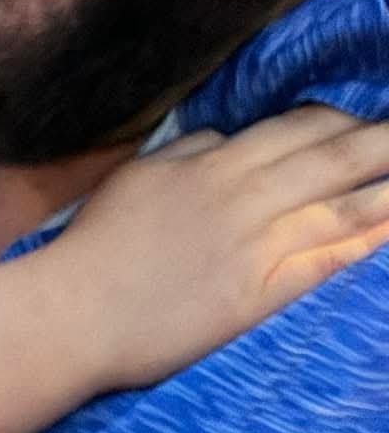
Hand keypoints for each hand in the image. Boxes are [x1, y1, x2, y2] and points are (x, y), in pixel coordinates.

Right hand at [53, 105, 388, 388]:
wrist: (76, 311)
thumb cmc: (95, 246)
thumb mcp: (136, 178)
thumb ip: (186, 153)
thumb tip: (224, 140)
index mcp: (210, 161)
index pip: (295, 127)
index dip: (341, 121)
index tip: (365, 123)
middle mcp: (242, 191)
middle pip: (332, 152)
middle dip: (384, 138)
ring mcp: (256, 241)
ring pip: (344, 199)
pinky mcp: (261, 289)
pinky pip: (330, 256)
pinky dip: (369, 237)